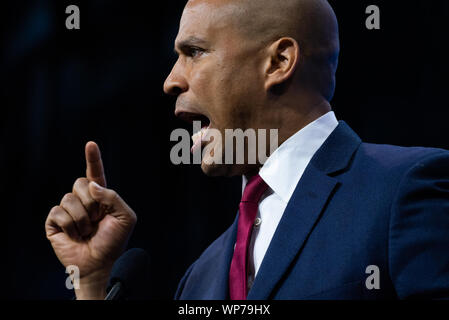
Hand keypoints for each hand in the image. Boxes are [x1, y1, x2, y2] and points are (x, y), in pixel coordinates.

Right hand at [45, 142, 136, 298]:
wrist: (100, 263)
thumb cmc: (114, 241)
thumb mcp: (125, 217)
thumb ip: (113, 197)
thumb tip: (92, 184)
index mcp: (101, 196)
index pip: (95, 173)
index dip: (93, 158)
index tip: (91, 144)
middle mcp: (83, 200)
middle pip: (80, 183)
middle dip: (91, 203)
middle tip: (97, 220)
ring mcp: (68, 210)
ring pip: (69, 198)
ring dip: (82, 219)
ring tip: (87, 231)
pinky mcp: (54, 222)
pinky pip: (58, 212)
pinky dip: (70, 226)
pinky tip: (75, 235)